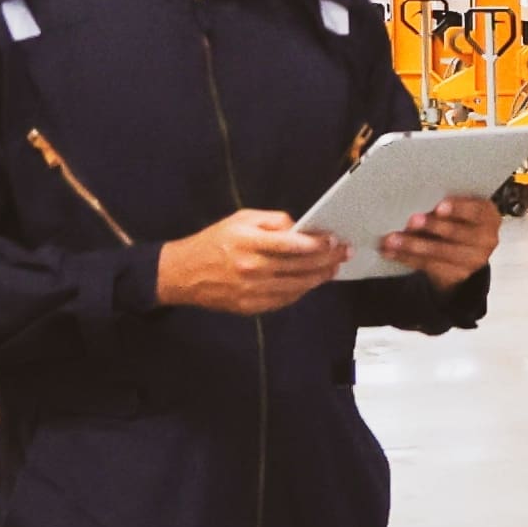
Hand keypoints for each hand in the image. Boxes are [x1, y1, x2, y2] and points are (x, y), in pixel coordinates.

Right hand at [158, 209, 349, 315]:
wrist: (182, 273)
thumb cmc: (214, 241)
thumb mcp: (240, 220)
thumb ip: (273, 221)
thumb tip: (300, 228)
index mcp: (249, 243)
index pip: (294, 244)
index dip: (319, 243)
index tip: (335, 239)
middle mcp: (252, 268)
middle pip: (301, 266)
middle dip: (328, 259)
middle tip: (345, 253)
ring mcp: (252, 290)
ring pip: (298, 285)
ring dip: (320, 277)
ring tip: (334, 268)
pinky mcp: (250, 306)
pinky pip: (285, 299)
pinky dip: (302, 290)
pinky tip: (311, 281)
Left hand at [378, 194, 506, 291]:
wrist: (465, 251)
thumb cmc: (457, 221)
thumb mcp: (459, 210)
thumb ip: (445, 206)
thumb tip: (417, 201)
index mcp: (489, 216)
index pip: (477, 211)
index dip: (459, 208)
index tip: (439, 207)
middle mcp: (487, 239)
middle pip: (459, 233)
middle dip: (434, 226)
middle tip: (411, 221)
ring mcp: (475, 259)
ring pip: (441, 252)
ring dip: (413, 245)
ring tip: (392, 239)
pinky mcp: (459, 274)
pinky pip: (430, 266)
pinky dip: (408, 258)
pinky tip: (392, 252)